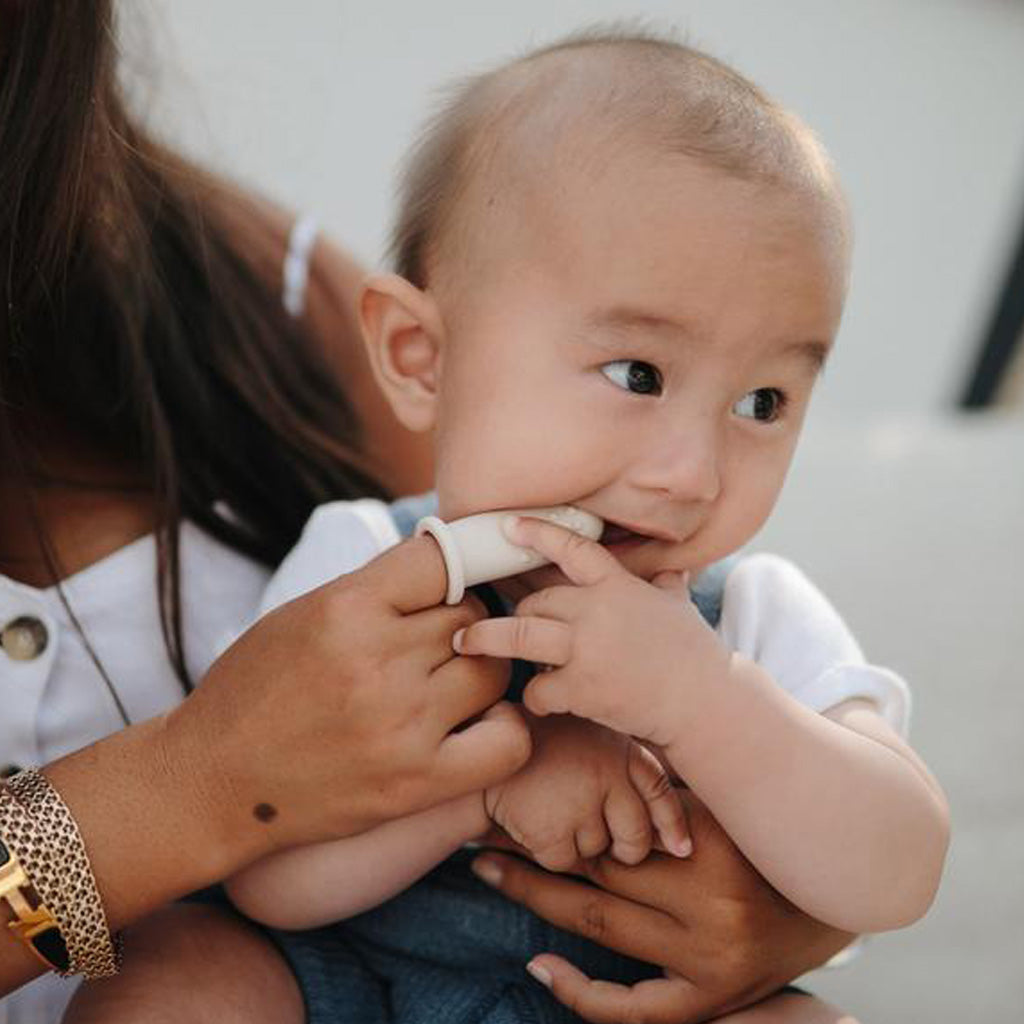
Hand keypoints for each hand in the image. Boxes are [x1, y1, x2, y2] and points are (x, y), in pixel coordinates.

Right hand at [169, 534, 530, 855]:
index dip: (450, 567)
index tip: (445, 583)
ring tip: (447, 682)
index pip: (442, 558)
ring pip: (491, 670)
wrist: (212, 780)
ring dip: (478, 671)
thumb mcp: (303, 613)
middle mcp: (377, 664)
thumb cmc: (256, 688)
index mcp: (343, 610)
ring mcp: (401, 726)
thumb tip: (452, 561)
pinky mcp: (416, 783)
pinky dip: (502, 728)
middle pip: (469, 616)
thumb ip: (377, 589)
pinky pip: (507, 742)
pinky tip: (474, 723)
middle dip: (459, 621)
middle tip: (432, 643)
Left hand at [455, 516, 729, 746]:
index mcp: (618, 586)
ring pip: (518, 635)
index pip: (572, 549)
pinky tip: (544, 701)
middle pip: (535, 601)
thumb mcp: (679, 606)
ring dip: (487, 639)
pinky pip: (539, 688)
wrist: (709, 704)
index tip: (507, 524)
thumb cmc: (695, 655)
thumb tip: (673, 570)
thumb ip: (665, 585)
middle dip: (520, 612)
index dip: (538, 533)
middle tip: (501, 622)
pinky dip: (537, 697)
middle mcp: (598, 610)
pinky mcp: (582, 688)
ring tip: (464, 643)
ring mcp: (587, 648)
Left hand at [472, 792, 854, 1023]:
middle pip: (601, 871)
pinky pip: (635, 1009)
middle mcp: (713, 904)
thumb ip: (665, 778)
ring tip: (489, 870)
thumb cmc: (763, 832)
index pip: (617, 823)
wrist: (833, 899)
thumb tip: (592, 738)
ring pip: (602, 927)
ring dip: (538, 896)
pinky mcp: (711, 1002)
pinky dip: (582, 992)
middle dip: (536, 848)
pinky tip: (538, 964)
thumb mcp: (723, 794)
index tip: (512, 787)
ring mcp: (711, 963)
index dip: (559, 807)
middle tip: (484, 827)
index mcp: (716, 842)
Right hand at [485, 714, 690, 869]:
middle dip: (622, 847)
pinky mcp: (551, 830)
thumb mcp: (591, 736)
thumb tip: (672, 834)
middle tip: (594, 827)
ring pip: (596, 852)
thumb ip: (626, 771)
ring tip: (551, 802)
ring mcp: (580, 804)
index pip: (662, 795)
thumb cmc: (540, 738)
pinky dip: (546, 848)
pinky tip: (532, 815)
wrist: (480, 734)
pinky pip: (563, 861)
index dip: (672, 826)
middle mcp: (609, 775)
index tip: (680, 850)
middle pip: (635, 840)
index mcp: (621, 749)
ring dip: (576, 840)